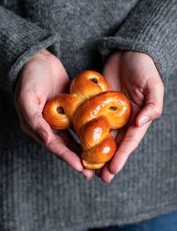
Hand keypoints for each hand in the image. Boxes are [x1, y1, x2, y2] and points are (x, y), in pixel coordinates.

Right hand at [14, 49, 93, 178]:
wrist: (37, 58)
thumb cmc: (29, 77)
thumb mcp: (27, 98)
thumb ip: (35, 121)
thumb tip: (47, 140)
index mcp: (36, 126)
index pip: (53, 146)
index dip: (67, 157)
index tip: (81, 168)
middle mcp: (47, 126)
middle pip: (65, 146)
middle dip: (78, 158)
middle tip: (93, 171)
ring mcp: (59, 117)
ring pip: (73, 137)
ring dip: (85, 148)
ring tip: (98, 160)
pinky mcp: (68, 108)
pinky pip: (79, 122)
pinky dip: (88, 131)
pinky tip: (99, 137)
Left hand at [96, 50, 163, 182]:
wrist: (128, 52)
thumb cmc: (144, 68)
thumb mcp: (154, 86)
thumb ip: (152, 106)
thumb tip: (140, 124)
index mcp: (137, 118)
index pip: (129, 141)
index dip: (121, 157)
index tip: (112, 171)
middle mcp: (123, 119)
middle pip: (114, 143)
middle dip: (107, 161)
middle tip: (98, 177)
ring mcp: (108, 112)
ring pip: (100, 135)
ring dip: (94, 151)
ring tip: (86, 166)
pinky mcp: (97, 104)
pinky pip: (90, 119)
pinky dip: (85, 131)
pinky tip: (77, 142)